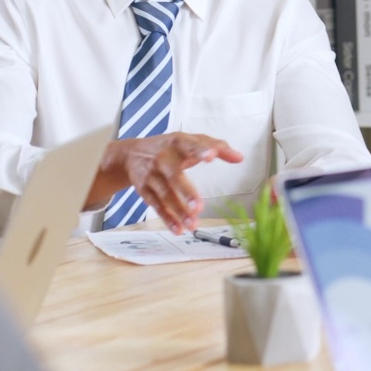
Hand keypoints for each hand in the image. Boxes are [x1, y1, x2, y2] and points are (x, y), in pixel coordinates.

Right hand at [91, 132, 243, 233]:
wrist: (131, 154)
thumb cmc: (169, 147)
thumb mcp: (190, 141)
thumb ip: (216, 146)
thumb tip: (239, 158)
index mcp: (177, 142)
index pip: (189, 145)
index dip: (200, 150)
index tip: (211, 156)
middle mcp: (162, 158)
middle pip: (174, 175)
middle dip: (186, 191)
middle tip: (199, 206)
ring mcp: (151, 175)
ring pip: (165, 195)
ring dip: (179, 211)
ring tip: (193, 224)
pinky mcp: (144, 190)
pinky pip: (156, 206)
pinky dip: (167, 219)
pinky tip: (179, 229)